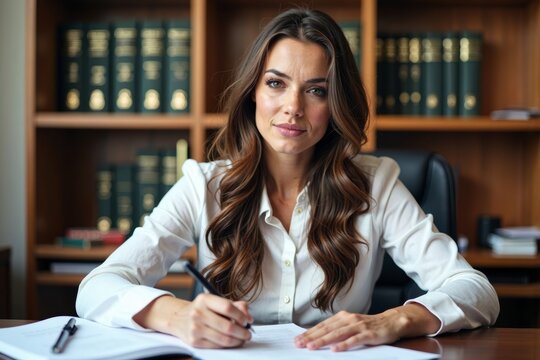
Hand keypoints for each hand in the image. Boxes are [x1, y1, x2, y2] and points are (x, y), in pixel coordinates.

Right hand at [133, 293, 252, 347]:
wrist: (179, 318)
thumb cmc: (203, 309)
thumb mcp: (217, 302)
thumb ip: (236, 305)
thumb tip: (248, 316)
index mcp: (205, 299)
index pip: (228, 307)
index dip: (241, 316)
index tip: (247, 321)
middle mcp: (198, 312)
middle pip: (227, 326)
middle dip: (242, 332)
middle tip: (248, 333)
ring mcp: (194, 328)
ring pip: (223, 338)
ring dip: (237, 341)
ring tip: (242, 339)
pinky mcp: (194, 341)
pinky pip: (217, 346)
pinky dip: (228, 345)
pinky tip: (232, 342)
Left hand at [294, 303, 439, 351]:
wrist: (392, 321)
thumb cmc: (370, 325)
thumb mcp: (351, 325)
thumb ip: (337, 329)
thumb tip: (319, 336)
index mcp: (343, 317)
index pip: (322, 326)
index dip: (309, 333)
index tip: (297, 340)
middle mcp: (349, 319)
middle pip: (327, 329)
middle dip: (311, 337)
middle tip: (299, 344)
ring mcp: (358, 326)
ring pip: (337, 334)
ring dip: (323, 340)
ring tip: (312, 347)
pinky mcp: (368, 333)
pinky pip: (354, 340)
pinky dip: (344, 345)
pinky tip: (335, 350)